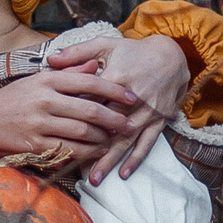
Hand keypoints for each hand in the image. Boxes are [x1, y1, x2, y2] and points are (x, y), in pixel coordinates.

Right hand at [0, 68, 136, 163]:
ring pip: (83, 134)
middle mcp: (45, 101)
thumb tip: (95, 66)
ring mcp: (39, 124)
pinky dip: (87, 154)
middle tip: (130, 124)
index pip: (90, 83)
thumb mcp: (37, 80)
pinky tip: (97, 153)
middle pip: (90, 111)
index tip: (132, 97)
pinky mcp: (35, 146)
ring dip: (104, 139)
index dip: (115, 90)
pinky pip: (69, 151)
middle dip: (115, 119)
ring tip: (116, 140)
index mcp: (48, 80)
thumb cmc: (11, 100)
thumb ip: (68, 73)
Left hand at [47, 34, 185, 182]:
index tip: (58, 133)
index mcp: (117, 76)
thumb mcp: (105, 45)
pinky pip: (147, 141)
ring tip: (95, 177)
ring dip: (111, 159)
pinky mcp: (160, 118)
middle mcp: (134, 96)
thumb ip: (77, 53)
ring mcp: (148, 110)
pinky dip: (136, 158)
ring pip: (126, 138)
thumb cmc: (133, 52)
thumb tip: (50, 60)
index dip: (75, 116)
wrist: (171, 56)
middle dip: (91, 146)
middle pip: (108, 125)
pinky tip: (124, 173)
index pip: (92, 100)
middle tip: (72, 167)